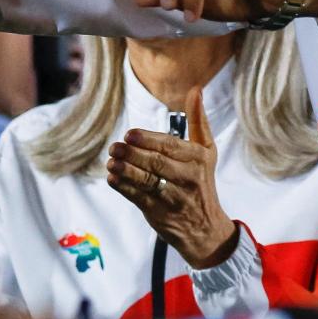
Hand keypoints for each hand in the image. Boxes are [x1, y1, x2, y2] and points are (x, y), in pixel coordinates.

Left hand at [106, 87, 237, 268]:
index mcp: (198, 159)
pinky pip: (139, 198)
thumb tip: (195, 90)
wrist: (206, 228)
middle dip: (133, 154)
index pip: (170, 147)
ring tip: (111, 161)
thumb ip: (199, 121)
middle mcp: (188, 178)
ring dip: (125, 171)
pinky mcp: (160, 214)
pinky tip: (113, 178)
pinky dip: (124, 188)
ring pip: (146, 181)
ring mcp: (174, 198)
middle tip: (115, 146)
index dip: (148, 140)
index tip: (129, 134)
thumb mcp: (207, 151)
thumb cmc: (202, 182)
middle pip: (157, 164)